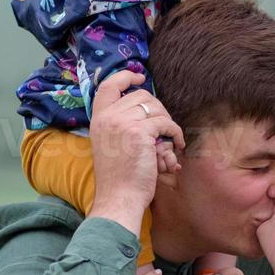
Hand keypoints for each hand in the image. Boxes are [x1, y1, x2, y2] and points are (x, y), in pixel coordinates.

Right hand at [87, 71, 184, 234]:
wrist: (119, 198)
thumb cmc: (119, 178)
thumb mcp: (111, 144)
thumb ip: (121, 124)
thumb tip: (147, 107)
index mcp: (98, 119)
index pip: (108, 86)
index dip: (125, 77)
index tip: (139, 78)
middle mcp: (108, 117)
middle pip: (141, 96)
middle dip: (158, 109)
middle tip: (164, 128)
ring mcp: (122, 123)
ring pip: (156, 108)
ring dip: (167, 123)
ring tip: (168, 142)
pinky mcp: (139, 133)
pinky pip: (166, 123)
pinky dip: (176, 134)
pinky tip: (176, 147)